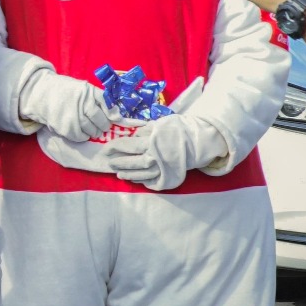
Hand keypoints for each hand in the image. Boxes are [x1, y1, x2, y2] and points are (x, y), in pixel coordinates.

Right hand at [20, 70, 115, 141]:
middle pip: (101, 121)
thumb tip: (117, 116)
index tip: (114, 118)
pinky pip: (80, 137)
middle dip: (104, 126)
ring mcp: (73, 117)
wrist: (42, 93)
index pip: (108, 106)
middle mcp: (82, 104)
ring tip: (93, 130)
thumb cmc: (66, 91)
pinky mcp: (65, 127)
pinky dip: (83, 137)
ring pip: (92, 131)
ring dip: (94, 132)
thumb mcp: (84, 89)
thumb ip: (100, 99)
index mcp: (89, 92)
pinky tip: (81, 132)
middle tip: (103, 127)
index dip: (113, 114)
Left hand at [105, 112, 226, 191]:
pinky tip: (134, 180)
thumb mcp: (159, 124)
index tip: (105, 149)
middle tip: (109, 164)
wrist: (200, 141)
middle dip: (119, 163)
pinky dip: (141, 181)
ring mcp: (161, 169)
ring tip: (119, 175)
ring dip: (128, 175)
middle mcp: (154, 157)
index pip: (127, 145)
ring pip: (140, 175)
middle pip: (132, 162)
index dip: (114, 147)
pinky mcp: (168, 177)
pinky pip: (152, 181)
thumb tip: (132, 137)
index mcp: (151, 142)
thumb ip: (143, 131)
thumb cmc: (178, 130)